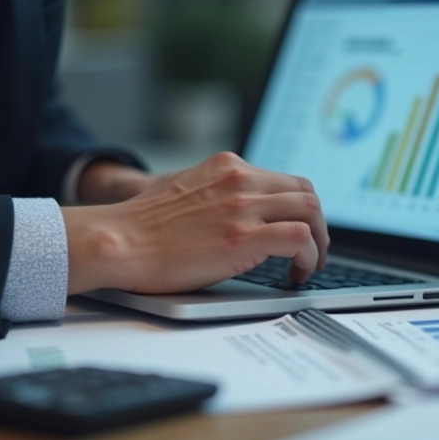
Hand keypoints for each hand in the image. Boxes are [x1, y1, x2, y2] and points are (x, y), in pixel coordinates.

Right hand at [62, 152, 328, 294]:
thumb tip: (240, 215)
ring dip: (319, 241)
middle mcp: (240, 179)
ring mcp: (243, 206)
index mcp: (227, 167)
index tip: (301, 229)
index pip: (285, 180)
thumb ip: (218, 195)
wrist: (118, 240)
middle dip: (318, 224)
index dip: (300, 208)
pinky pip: (300, 238)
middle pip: (306, 192)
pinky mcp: (244, 236)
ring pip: (311, 211)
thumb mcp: (186, 190)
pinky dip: (309, 256)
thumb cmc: (142, 228)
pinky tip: (297, 272)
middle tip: (314, 249)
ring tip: (310, 264)